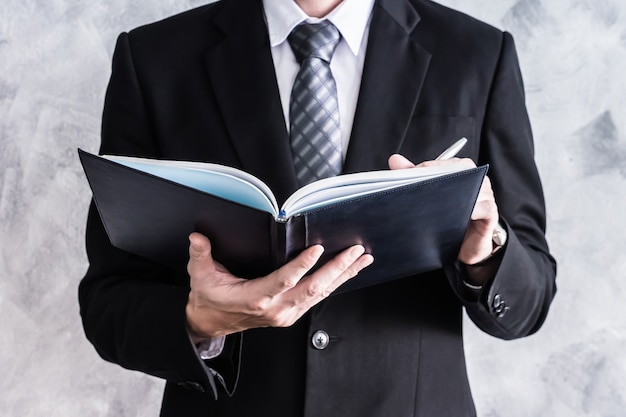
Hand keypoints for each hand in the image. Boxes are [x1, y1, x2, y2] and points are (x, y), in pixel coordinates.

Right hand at [185, 232, 373, 340]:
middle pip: (313, 288)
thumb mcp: (200, 275)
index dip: (302, 265)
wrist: (212, 322)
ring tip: (362, 259)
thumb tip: (198, 238)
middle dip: (337, 268)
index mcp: (255, 298)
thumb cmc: (210, 298)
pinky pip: (318, 298)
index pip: (284, 280)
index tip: (317, 249)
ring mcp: (286, 313)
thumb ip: (201, 255)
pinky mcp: (291, 313)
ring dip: (343, 275)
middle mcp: (275, 308)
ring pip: (321, 293)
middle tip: (355, 251)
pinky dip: (336, 283)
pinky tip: (348, 272)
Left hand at [388, 154, 498, 265]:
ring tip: (432, 205)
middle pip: (456, 173)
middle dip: (435, 181)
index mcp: (461, 168)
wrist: (468, 244)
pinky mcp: (490, 212)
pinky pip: (481, 208)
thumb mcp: (430, 195)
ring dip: (450, 198)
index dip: (424, 171)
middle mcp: (476, 178)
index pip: (442, 163)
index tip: (408, 180)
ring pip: (468, 190)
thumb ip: (413, 176)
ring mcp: (486, 194)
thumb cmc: (451, 216)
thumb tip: (394, 160)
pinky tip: (454, 216)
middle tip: (417, 191)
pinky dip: (468, 211)